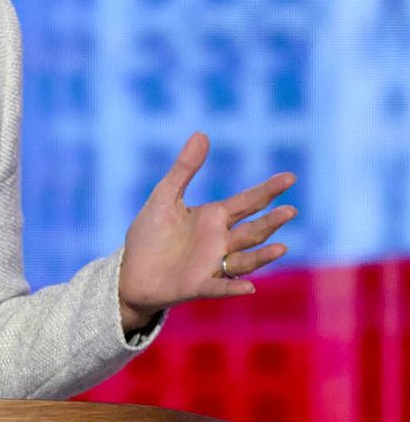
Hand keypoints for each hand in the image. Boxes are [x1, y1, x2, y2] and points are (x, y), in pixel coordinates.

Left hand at [117, 132, 297, 332]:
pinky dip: (233, 288)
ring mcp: (212, 266)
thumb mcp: (164, 196)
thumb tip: (202, 133)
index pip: (247, 202)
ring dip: (262, 256)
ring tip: (281, 247)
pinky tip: (248, 287)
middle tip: (290, 210)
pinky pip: (218, 288)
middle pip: (252, 231)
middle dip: (271, 222)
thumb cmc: (150, 234)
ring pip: (244, 260)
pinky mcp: (197, 286)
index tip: (290, 177)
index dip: (267, 190)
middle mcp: (220, 242)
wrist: (131, 272)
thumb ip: (184, 169)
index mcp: (214, 218)